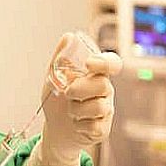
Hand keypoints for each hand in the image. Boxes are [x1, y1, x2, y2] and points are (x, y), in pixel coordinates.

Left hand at [42, 33, 121, 160]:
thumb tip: (68, 36)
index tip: (89, 64)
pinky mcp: (103, 129)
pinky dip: (79, 125)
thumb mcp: (53, 77)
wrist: (55, 127)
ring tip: (69, 110)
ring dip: (76, 109)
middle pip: (103, 85)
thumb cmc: (57, 99)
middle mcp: (105, 90)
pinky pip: (95, 126)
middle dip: (79, 89)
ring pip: (98, 107)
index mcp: (95, 74)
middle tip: (66, 92)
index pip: (112, 63)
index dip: (104, 62)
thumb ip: (60, 58)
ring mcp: (106, 110)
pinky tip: (76, 124)